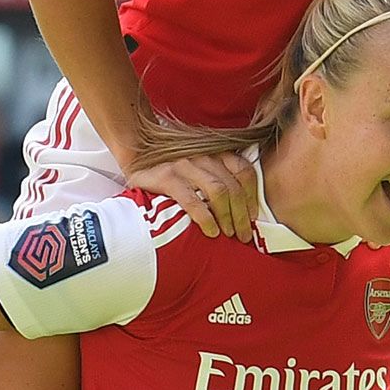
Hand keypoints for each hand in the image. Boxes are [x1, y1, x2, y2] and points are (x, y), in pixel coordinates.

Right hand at [126, 150, 259, 240]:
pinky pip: (192, 200)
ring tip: (229, 235)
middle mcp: (203, 156)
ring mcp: (185, 164)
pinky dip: (205, 218)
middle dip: (242, 215)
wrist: (135, 153)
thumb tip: (242, 209)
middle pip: (233, 186)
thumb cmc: (171, 169)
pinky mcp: (167, 177)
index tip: (253, 218)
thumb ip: (218, 179)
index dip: (251, 197)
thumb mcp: (199, 168)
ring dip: (227, 217)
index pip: (244, 172)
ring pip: (218, 191)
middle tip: (243, 235)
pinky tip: (211, 231)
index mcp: (215, 153)